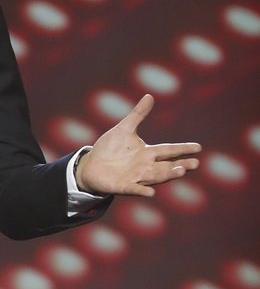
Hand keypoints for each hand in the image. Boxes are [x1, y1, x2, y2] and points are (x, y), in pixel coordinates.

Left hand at [76, 94, 199, 198]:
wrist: (91, 165)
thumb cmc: (109, 148)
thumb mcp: (124, 129)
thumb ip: (138, 114)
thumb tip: (149, 95)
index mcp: (147, 153)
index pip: (168, 150)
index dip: (182, 149)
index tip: (198, 148)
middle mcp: (144, 166)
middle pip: (166, 166)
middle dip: (180, 165)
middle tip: (195, 164)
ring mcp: (135, 177)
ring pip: (154, 177)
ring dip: (167, 175)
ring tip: (181, 172)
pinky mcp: (122, 186)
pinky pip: (134, 188)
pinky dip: (142, 190)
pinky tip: (151, 193)